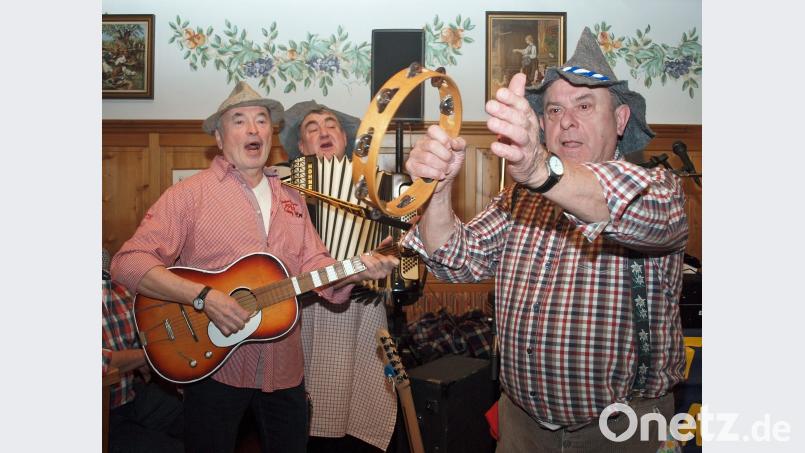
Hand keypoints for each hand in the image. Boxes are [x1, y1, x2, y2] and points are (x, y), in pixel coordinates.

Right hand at [202, 289, 250, 335]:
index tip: (246, 316)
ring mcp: (224, 320)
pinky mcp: (218, 324)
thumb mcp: (231, 299)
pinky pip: (226, 333)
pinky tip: (229, 328)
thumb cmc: (217, 297)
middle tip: (241, 320)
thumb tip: (244, 312)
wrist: (206, 299)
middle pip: (241, 325)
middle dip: (242, 323)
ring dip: (236, 328)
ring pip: (235, 330)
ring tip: (235, 324)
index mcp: (233, 306)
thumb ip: (238, 307)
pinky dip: (229, 332)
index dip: (247, 317)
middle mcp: (229, 314)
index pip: (246, 317)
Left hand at [352, 236, 399, 281]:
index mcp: (389, 266)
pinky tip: (363, 259)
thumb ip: (385, 244)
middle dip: (378, 255)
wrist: (358, 268)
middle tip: (374, 254)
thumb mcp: (378, 251)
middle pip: (386, 261)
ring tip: (367, 257)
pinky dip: (366, 260)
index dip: (391, 256)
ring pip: (377, 262)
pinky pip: (371, 265)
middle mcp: (386, 271)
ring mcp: (379, 274)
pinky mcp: (372, 276)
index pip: (395, 261)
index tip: (386, 253)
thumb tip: (390, 238)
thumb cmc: (369, 261)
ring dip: (370, 258)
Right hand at [405, 125, 466, 193]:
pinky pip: (422, 169)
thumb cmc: (450, 164)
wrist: (445, 180)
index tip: (450, 147)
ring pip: (428, 158)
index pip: (433, 130)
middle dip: (445, 156)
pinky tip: (440, 175)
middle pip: (432, 145)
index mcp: (432, 136)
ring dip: (441, 166)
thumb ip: (460, 143)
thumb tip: (454, 142)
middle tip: (449, 161)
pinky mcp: (411, 166)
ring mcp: (414, 154)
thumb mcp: (459, 152)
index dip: (444, 139)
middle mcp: (421, 143)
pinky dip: (435, 174)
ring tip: (445, 170)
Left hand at [485, 73, 547, 187]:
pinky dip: (504, 150)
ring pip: (518, 135)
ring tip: (490, 123)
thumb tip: (519, 75)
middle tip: (489, 105)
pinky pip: (514, 155)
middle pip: (519, 118)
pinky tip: (494, 145)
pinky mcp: (521, 159)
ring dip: (504, 128)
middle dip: (505, 111)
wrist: (535, 165)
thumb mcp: (521, 115)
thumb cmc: (524, 136)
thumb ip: (517, 96)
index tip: (499, 92)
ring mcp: (526, 145)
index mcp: (527, 116)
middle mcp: (528, 129)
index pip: (521, 104)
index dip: (511, 98)